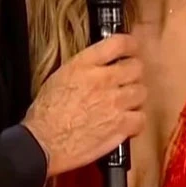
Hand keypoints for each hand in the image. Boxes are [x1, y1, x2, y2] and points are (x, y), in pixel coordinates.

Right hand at [22, 34, 145, 176]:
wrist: (44, 141)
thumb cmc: (45, 113)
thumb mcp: (59, 78)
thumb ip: (83, 68)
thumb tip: (100, 65)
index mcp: (83, 66)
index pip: (118, 44)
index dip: (129, 45)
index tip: (131, 48)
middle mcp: (101, 80)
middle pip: (136, 67)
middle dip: (132, 73)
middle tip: (126, 80)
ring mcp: (114, 103)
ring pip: (141, 92)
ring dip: (133, 97)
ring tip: (122, 104)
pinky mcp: (121, 125)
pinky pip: (141, 117)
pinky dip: (135, 120)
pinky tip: (123, 122)